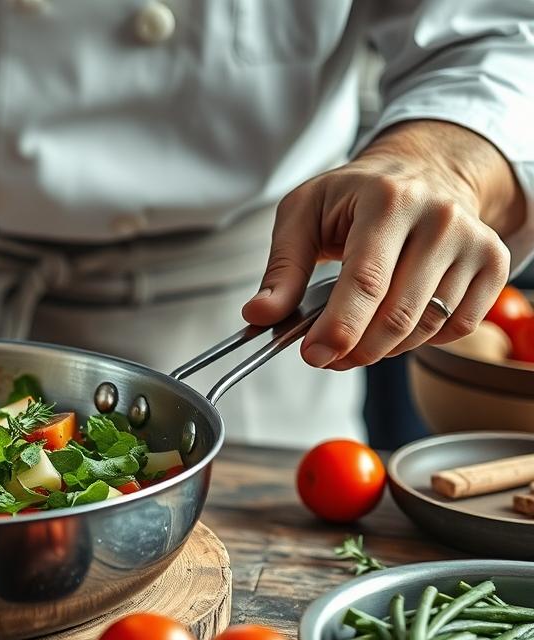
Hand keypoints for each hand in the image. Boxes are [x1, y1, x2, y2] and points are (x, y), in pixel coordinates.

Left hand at [243, 120, 524, 369]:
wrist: (424, 170)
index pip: (365, 280)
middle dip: (355, 349)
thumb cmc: (355, 196)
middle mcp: (439, 218)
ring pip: (426, 327)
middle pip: (397, 314)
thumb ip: (282, 269)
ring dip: (383, 348)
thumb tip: (259, 316)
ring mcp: (473, 240)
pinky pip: (457, 327)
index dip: (338, 328)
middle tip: (327, 355)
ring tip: (356, 336)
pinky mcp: (494, 263)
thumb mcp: (303, 214)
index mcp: (387, 200)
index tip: (313, 356)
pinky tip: (396, 320)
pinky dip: (420, 339)